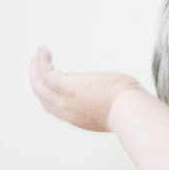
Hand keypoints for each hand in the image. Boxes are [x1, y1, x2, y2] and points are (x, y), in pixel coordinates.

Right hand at [28, 47, 142, 131]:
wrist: (132, 113)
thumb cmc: (131, 110)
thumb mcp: (113, 109)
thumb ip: (106, 102)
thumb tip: (113, 91)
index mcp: (80, 118)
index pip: (56, 108)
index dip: (50, 94)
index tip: (54, 80)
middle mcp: (69, 112)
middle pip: (42, 96)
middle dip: (38, 78)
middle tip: (40, 63)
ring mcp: (66, 100)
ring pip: (38, 84)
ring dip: (36, 66)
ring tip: (41, 53)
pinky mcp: (68, 87)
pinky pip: (45, 72)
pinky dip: (41, 61)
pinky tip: (45, 51)